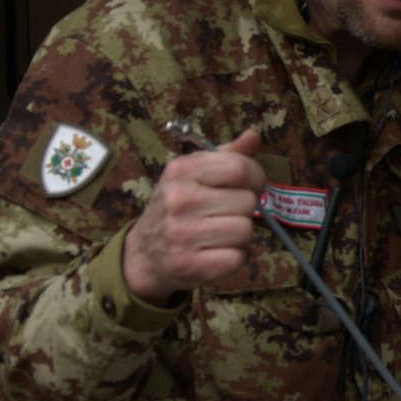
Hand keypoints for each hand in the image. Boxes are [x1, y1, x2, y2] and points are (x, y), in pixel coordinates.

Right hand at [123, 129, 266, 302]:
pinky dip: (233, 258)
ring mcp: (182, 234)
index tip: (249, 185)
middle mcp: (179, 200)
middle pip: (247, 201)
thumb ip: (227, 155)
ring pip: (245, 230)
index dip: (255, 177)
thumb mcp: (194, 173)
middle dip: (243, 208)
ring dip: (240, 234)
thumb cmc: (177, 207)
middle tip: (224, 213)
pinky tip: (216, 252)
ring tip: (220, 233)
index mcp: (181, 170)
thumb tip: (254, 135)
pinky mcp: (190, 265)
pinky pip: (237, 258)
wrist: (145, 253)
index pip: (239, 167)